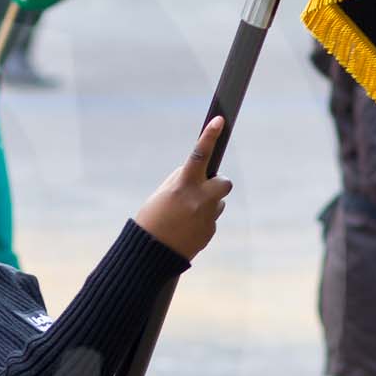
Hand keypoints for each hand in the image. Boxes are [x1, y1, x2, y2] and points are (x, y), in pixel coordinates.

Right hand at [133, 115, 232, 259]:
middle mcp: (199, 200)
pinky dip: (201, 221)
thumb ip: (182, 180)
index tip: (219, 120)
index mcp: (183, 186)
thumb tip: (202, 173)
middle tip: (205, 188)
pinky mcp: (210, 232)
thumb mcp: (162, 194)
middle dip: (217, 183)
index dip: (210, 136)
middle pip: (225, 182)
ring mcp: (207, 217)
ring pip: (218, 203)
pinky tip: (185, 229)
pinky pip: (211, 219)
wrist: (150, 254)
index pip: (199, 155)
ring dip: (207, 204)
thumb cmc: (152, 219)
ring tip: (185, 216)